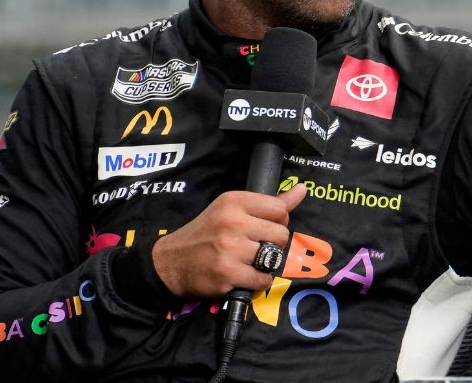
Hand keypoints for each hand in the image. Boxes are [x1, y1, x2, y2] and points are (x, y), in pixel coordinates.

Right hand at [152, 184, 304, 297]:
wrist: (169, 263)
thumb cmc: (205, 234)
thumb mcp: (231, 209)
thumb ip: (269, 203)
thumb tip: (302, 190)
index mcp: (233, 201)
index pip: (280, 208)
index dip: (277, 221)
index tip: (263, 227)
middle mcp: (232, 222)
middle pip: (281, 234)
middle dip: (272, 244)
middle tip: (254, 247)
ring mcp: (230, 249)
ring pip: (274, 258)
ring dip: (265, 264)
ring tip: (249, 261)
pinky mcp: (228, 274)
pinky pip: (263, 280)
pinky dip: (258, 281)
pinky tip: (244, 275)